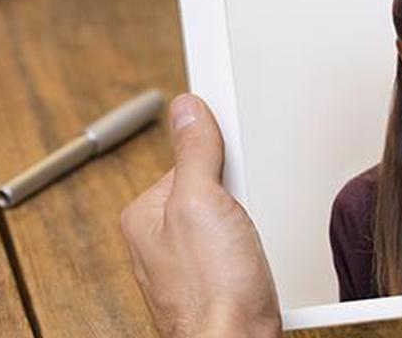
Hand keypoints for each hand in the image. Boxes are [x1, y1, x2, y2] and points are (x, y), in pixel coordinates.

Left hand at [120, 94, 280, 337]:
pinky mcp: (218, 276)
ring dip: (250, 221)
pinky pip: (241, 242)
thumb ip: (194, 153)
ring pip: (231, 215)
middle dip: (237, 193)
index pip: (188, 158)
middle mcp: (162, 238)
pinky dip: (256, 244)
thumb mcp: (200, 204)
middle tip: (241, 214)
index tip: (235, 147)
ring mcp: (190, 259)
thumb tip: (186, 110)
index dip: (217, 154)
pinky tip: (256, 257)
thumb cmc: (212, 292)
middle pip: (212, 185)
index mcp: (145, 214)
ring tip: (249, 241)